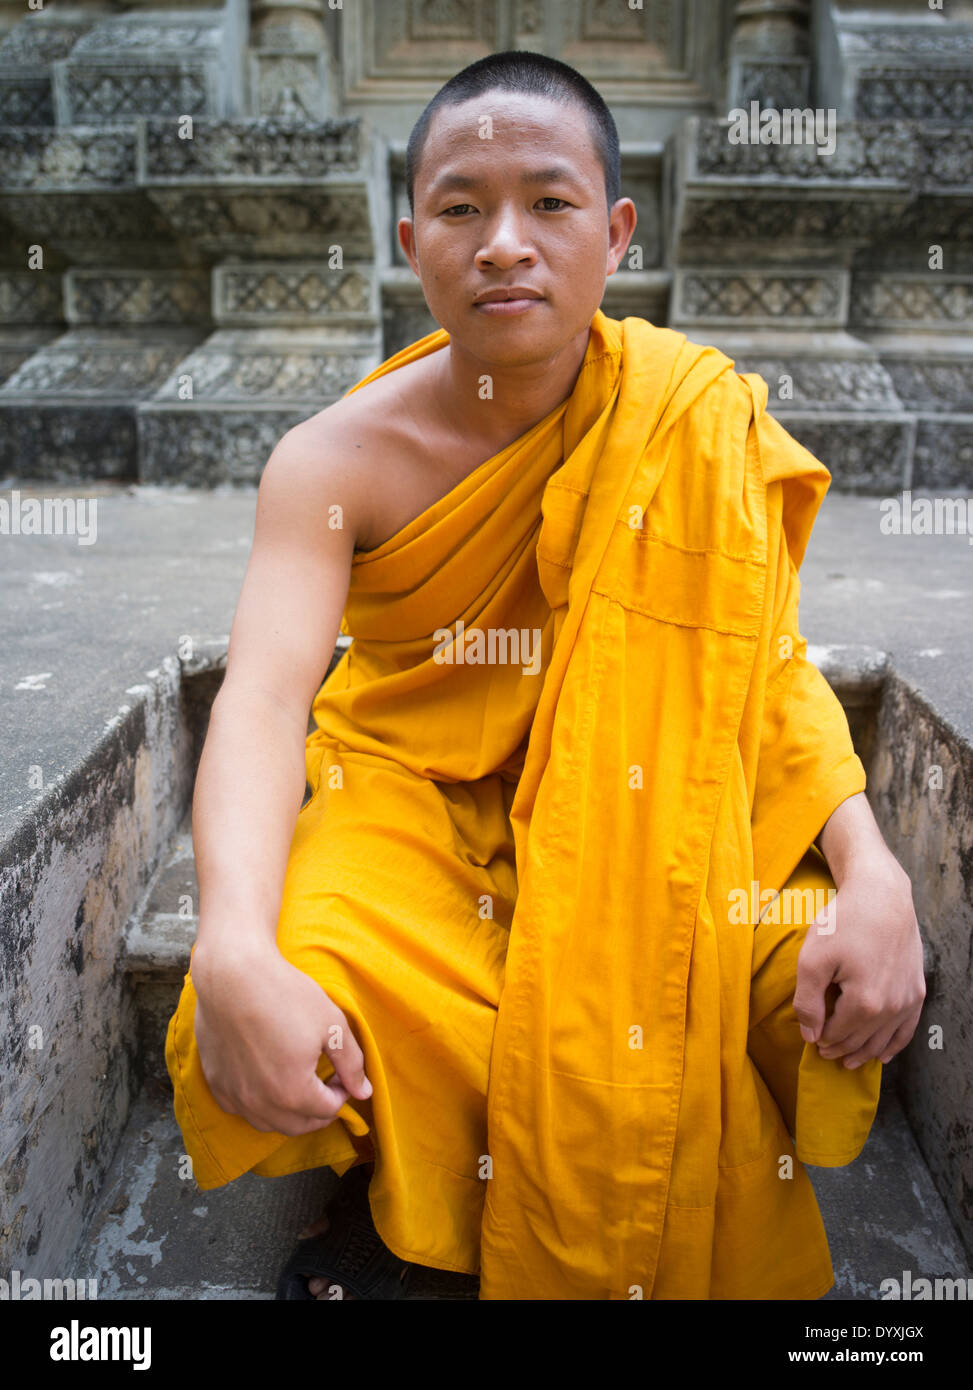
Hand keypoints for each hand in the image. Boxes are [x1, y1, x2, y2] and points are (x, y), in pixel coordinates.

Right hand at [192, 942, 372, 1136]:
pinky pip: (239, 1109)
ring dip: (290, 1115)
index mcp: (293, 1092)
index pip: (328, 1110)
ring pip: (268, 1123)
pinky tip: (265, 1084)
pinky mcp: (216, 1082)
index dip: (342, 1092)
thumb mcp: (331, 1025)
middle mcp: (261, 1103)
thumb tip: (364, 1092)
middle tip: (327, 1087)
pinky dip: (257, 1106)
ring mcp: (235, 1095)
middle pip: (299, 1125)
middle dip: (319, 1112)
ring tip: (299, 1089)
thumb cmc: (285, 996)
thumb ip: (352, 1063)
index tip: (342, 1073)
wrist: (233, 975)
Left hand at [792, 852, 924, 1067]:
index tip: (810, 1042)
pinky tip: (883, 1055)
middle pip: (860, 1041)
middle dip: (839, 1049)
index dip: (820, 1040)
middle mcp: (891, 1007)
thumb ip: (808, 1002)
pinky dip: (894, 1045)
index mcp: (865, 1003)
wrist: (882, 896)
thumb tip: (810, 1035)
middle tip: (824, 1053)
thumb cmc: (844, 923)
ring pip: (884, 1040)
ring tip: (847, 1061)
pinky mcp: (916, 990)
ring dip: (864, 1053)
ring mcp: (908, 1000)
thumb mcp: (813, 959)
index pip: (837, 1035)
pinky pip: (907, 1029)